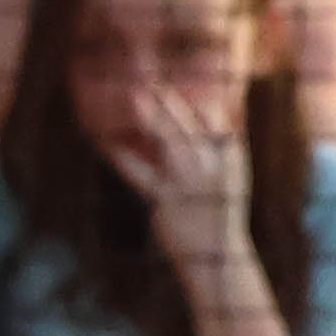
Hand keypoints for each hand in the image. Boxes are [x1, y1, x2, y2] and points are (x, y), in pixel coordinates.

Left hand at [117, 80, 252, 247]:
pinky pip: (139, 173)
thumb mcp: (230, 174)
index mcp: (231, 155)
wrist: (219, 256)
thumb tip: (211, 109)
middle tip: (149, 80)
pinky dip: (120, 156)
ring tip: (134, 97)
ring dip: (152, 118)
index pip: (214, 116)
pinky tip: (105, 141)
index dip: (193, 96)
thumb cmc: (219, 210)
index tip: (174, 79)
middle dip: (169, 101)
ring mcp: (189, 182)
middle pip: (189, 125)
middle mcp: (212, 166)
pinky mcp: (165, 200)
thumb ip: (220, 143)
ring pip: (170, 143)